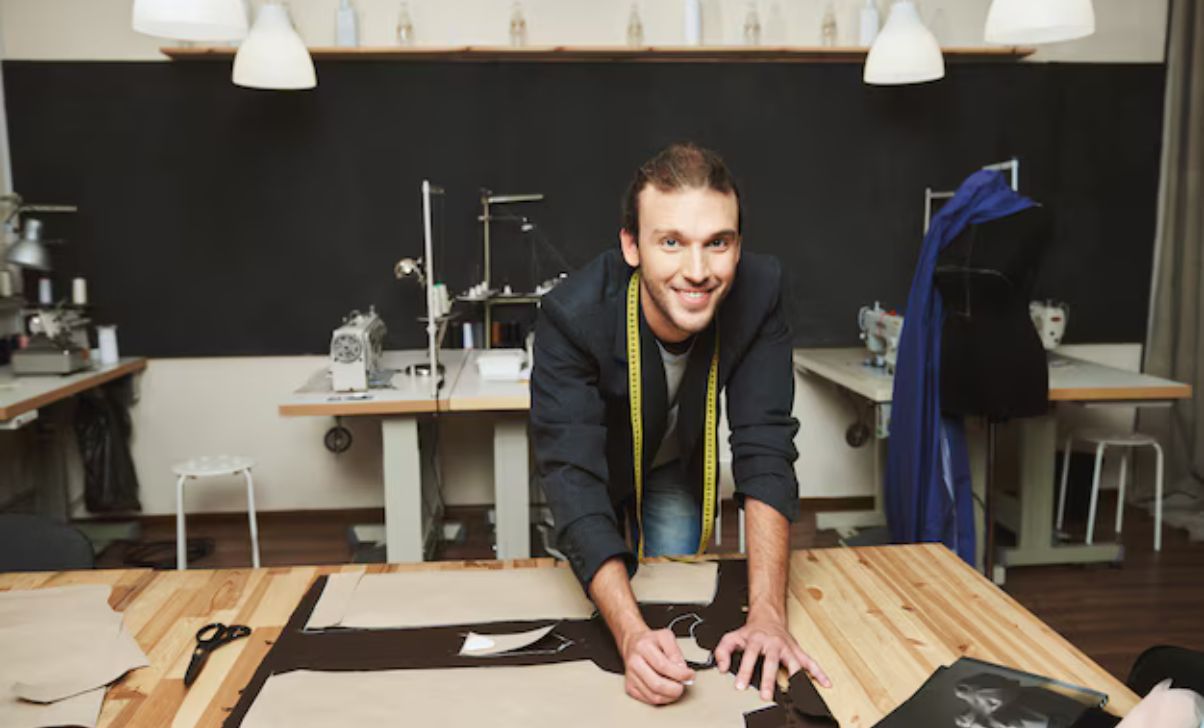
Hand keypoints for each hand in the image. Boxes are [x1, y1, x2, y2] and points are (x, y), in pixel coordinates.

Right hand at [619, 627, 695, 705]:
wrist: (632, 644)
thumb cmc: (651, 641)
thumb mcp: (666, 637)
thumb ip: (676, 652)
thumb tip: (682, 670)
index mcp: (643, 647)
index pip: (663, 666)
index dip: (679, 674)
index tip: (690, 675)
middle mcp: (634, 662)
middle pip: (657, 684)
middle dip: (675, 689)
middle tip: (683, 686)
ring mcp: (631, 676)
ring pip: (653, 696)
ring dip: (670, 696)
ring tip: (676, 688)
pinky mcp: (630, 687)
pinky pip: (648, 700)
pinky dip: (662, 699)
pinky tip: (666, 691)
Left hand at [714, 613, 830, 700]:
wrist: (768, 617)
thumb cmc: (750, 631)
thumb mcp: (732, 637)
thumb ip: (723, 651)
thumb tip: (722, 667)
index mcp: (757, 640)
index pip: (750, 656)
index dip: (745, 671)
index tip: (741, 685)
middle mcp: (774, 644)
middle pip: (772, 662)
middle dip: (769, 679)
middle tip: (766, 695)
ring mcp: (787, 648)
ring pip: (793, 662)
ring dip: (796, 677)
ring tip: (799, 692)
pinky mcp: (796, 651)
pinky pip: (810, 662)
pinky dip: (818, 672)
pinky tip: (825, 682)